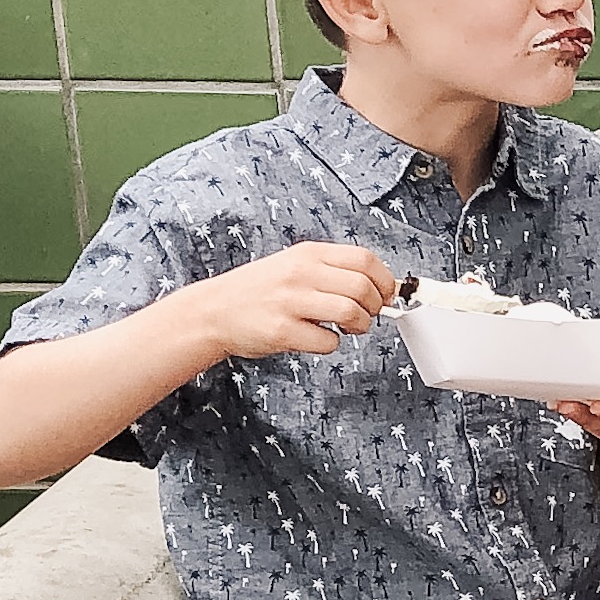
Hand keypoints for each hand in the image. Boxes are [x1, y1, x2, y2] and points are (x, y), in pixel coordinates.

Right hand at [187, 242, 397, 360]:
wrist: (212, 311)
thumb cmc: (258, 291)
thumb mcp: (294, 264)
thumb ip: (333, 271)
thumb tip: (380, 286)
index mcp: (308, 254)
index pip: (365, 260)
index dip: (386, 281)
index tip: (386, 294)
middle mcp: (300, 274)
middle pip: (364, 288)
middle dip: (375, 307)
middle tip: (365, 315)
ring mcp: (290, 302)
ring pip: (351, 313)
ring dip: (359, 326)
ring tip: (346, 327)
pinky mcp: (282, 331)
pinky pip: (329, 342)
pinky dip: (331, 345)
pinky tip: (317, 338)